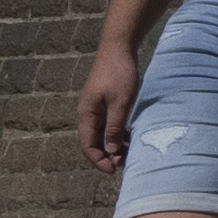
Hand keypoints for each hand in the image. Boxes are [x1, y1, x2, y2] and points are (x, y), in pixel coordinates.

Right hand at [74, 36, 140, 174]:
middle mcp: (88, 114)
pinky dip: (117, 134)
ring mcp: (96, 108)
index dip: (99, 161)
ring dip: (113, 146)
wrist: (119, 47)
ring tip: (128, 155)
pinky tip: (130, 138)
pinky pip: (109, 125)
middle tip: (124, 164)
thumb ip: (115, 128)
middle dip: (107, 156)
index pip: (87, 146)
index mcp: (86, 115)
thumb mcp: (120, 104)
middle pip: (94, 142)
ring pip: (102, 134)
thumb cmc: (119, 74)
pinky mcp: (105, 103)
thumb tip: (111, 152)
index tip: (114, 171)